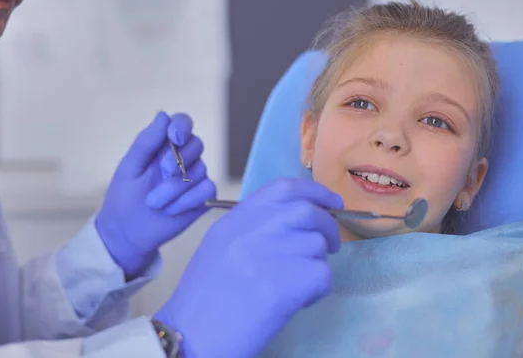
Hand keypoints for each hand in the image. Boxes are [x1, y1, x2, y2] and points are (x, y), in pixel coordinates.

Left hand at [95, 111, 216, 275]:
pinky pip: (207, 189)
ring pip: (200, 170)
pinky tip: (171, 210)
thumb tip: (163, 116)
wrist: (128, 233)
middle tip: (162, 172)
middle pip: (196, 144)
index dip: (183, 126)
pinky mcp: (201, 197)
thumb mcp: (129, 168)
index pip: (182, 123)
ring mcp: (193, 178)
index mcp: (162, 146)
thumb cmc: (124, 198)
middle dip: (179, 159)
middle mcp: (182, 158)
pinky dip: (188, 200)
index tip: (174, 138)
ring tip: (155, 203)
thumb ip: (146, 142)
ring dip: (175, 188)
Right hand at [154, 178, 341, 357]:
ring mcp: (272, 252)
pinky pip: (322, 276)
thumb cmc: (203, 297)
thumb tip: (295, 225)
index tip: (331, 203)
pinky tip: (298, 302)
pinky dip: (318, 290)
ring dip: (316, 265)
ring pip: (317, 246)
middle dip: (328, 227)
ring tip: (297, 285)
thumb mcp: (220, 246)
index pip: (284, 188)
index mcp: (237, 218)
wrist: (190, 334)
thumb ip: (253, 228)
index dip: (315, 192)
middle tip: (330, 245)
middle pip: (308, 211)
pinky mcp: (288, 282)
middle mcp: (256, 227)